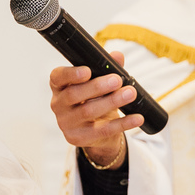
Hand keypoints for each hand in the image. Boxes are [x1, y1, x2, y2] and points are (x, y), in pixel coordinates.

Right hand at [49, 51, 142, 166]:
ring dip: (112, 101)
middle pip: (74, 94)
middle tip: (117, 80)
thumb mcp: (99, 83)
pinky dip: (123, 123)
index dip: (70, 74)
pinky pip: (103, 130)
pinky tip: (136, 118)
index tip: (87, 71)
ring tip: (130, 93)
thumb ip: (107, 68)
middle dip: (97, 86)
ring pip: (88, 112)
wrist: (96, 131)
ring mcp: (67, 123)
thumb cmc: (94, 100)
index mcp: (60, 86)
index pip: (57, 77)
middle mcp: (58, 104)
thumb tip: (118, 56)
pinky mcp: (79, 138)